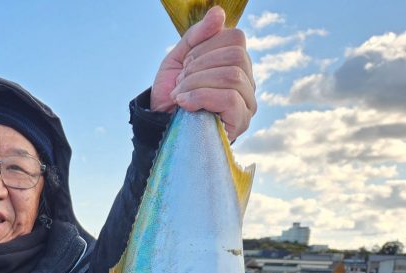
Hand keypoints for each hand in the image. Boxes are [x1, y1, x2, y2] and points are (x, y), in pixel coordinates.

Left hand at [150, 6, 255, 140]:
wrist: (158, 126)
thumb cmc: (171, 94)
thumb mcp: (178, 59)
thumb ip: (197, 36)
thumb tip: (219, 12)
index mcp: (236, 63)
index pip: (235, 38)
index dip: (205, 47)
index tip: (185, 66)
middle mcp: (247, 81)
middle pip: (236, 56)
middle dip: (199, 67)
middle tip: (180, 82)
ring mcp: (247, 102)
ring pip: (233, 76)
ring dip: (197, 83)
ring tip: (179, 95)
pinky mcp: (240, 122)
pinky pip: (230, 98)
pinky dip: (202, 97)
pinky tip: (185, 105)